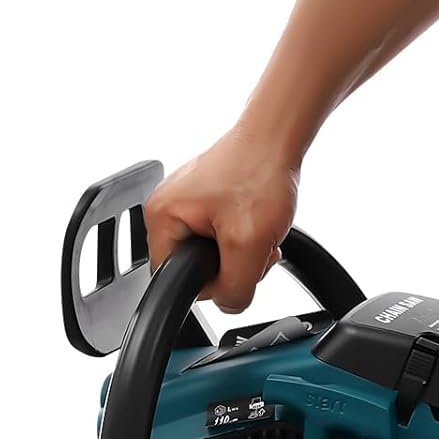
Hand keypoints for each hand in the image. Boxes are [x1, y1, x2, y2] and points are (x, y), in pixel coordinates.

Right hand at [142, 122, 300, 313]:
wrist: (277, 135)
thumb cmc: (259, 170)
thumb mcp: (248, 244)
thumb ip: (233, 288)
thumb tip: (228, 303)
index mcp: (161, 219)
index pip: (173, 281)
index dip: (210, 283)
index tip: (235, 264)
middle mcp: (167, 210)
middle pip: (194, 269)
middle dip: (231, 266)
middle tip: (253, 244)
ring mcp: (186, 203)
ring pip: (212, 255)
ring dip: (242, 252)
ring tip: (259, 229)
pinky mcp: (205, 200)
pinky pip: (220, 236)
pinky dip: (243, 236)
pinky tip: (257, 222)